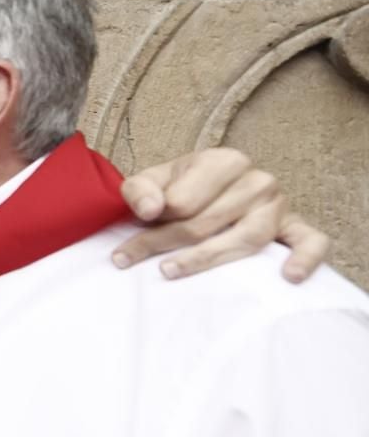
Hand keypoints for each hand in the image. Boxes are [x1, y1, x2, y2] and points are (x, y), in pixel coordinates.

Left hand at [114, 148, 329, 282]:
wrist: (214, 192)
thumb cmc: (182, 187)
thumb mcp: (154, 179)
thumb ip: (140, 189)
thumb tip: (150, 210)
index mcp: (224, 160)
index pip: (184, 201)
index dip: (152, 223)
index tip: (125, 243)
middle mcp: (257, 180)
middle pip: (207, 223)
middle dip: (163, 244)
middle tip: (127, 262)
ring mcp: (279, 205)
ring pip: (246, 239)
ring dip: (207, 259)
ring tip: (169, 271)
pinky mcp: (295, 228)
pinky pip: (311, 242)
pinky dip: (305, 259)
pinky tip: (288, 276)